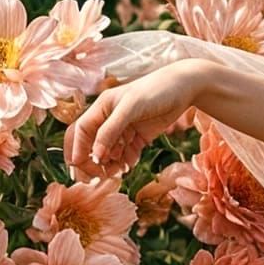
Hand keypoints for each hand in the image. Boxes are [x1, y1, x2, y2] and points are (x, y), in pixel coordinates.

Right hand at [64, 60, 206, 177]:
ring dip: (110, 164)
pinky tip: (130, 164)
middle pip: (91, 144)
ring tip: (119, 171)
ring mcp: (125, 129)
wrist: (185, 87)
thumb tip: (96, 155)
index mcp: (101, 108)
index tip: (80, 167)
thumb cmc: (156, 90)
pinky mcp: (139, 136)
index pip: (81, 131)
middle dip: (91, 161)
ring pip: (110, 152)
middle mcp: (110, 119)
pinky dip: (126, 161)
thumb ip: (111, 130)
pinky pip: (127, 154)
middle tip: (97, 176)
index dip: (78, 149)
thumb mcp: (131, 107)